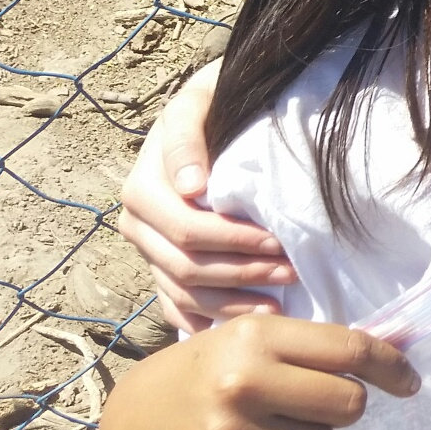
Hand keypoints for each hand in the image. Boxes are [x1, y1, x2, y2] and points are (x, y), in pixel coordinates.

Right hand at [96, 313, 417, 429]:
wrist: (126, 429)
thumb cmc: (199, 376)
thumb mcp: (244, 341)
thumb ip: (308, 346)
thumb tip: (395, 350)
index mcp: (255, 336)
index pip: (348, 348)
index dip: (390, 365)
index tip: (409, 381)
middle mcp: (244, 382)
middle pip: (349, 403)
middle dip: (341, 407)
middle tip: (312, 406)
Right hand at [118, 61, 296, 330]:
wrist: (207, 108)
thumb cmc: (213, 101)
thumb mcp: (200, 100)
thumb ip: (188, 136)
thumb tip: (192, 188)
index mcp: (143, 187)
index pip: (187, 229)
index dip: (234, 241)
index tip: (279, 242)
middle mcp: (137, 224)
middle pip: (186, 265)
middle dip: (243, 272)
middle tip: (293, 272)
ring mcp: (147, 250)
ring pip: (183, 291)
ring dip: (231, 303)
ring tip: (279, 306)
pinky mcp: (160, 267)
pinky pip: (175, 306)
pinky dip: (205, 321)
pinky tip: (239, 329)